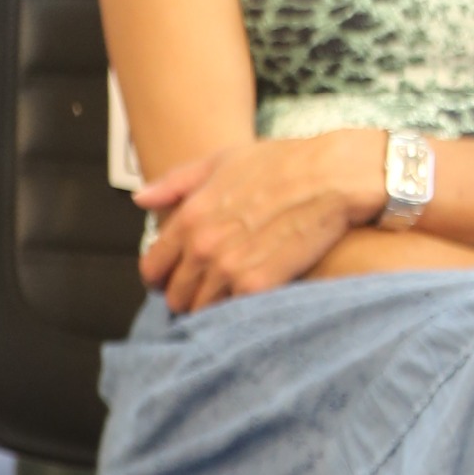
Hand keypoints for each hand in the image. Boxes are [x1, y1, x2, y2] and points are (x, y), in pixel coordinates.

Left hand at [134, 132, 384, 312]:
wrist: (333, 176)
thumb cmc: (281, 163)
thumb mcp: (222, 160)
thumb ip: (176, 182)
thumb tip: (140, 199)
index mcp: (189, 216)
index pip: (152, 268)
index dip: (161, 277)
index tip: (175, 277)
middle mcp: (202, 246)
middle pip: (174, 296)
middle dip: (186, 295)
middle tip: (207, 288)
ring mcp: (228, 269)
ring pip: (200, 311)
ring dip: (211, 306)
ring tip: (230, 293)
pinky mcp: (257, 286)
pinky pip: (231, 314)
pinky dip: (236, 311)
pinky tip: (250, 297)